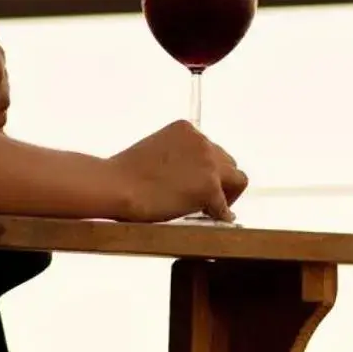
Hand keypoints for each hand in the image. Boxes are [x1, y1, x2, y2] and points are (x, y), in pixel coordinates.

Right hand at [106, 122, 247, 221]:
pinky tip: (212, 222)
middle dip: (219, 181)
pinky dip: (220, 215)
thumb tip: (190, 179)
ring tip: (211, 210)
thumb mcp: (155, 150)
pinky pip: (225, 207)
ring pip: (237, 180)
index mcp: (186, 129)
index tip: (195, 184)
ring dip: (225, 195)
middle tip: (206, 200)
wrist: (115, 185)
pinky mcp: (209, 187)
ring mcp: (208, 163)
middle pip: (227, 163)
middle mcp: (202, 141)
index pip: (210, 149)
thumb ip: (176, 158)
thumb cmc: (123, 174)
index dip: (206, 170)